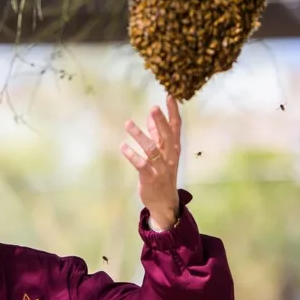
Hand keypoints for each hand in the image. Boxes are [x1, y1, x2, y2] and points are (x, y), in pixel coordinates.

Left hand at [120, 95, 181, 229]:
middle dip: (160, 121)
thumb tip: (152, 116)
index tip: (170, 96)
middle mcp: (170, 157)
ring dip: (140, 136)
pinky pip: (142, 165)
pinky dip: (132, 155)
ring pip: (152, 149)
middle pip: (167, 136)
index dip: (173, 112)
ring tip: (128, 124)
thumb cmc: (162, 174)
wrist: (164, 203)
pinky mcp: (150, 178)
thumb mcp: (163, 154)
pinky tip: (123, 146)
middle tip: (153, 107)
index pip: (175, 127)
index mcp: (173, 149)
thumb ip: (158, 135)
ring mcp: (161, 168)